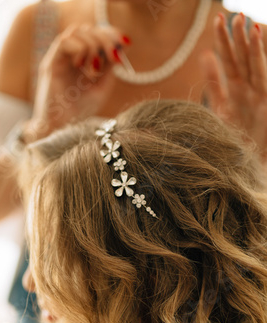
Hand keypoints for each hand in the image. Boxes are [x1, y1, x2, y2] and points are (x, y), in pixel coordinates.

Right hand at [28, 24, 127, 136]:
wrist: (62, 130)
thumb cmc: (79, 113)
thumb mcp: (101, 89)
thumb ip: (109, 69)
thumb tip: (119, 49)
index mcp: (82, 61)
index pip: (95, 34)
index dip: (111, 33)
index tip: (126, 42)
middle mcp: (70, 57)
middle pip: (87, 29)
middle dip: (105, 38)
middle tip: (114, 56)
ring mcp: (60, 59)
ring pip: (76, 31)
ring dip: (92, 45)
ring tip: (94, 68)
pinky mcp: (51, 64)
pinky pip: (64, 42)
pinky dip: (79, 49)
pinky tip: (82, 66)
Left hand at [202, 13, 266, 159]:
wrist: (243, 163)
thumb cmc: (230, 139)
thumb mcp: (219, 108)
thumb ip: (214, 82)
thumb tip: (205, 55)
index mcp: (234, 90)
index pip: (227, 61)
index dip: (222, 41)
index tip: (216, 20)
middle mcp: (247, 89)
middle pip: (241, 58)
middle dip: (236, 37)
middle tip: (231, 16)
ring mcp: (258, 94)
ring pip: (253, 62)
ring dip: (249, 43)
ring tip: (245, 23)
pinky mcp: (266, 99)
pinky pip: (262, 73)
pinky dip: (259, 55)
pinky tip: (256, 38)